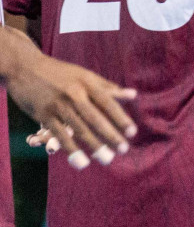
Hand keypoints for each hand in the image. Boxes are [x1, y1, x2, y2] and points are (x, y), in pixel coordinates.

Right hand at [4, 29, 136, 169]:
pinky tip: (80, 159)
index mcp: (87, 83)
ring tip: (106, 158)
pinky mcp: (43, 114)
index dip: (120, 118)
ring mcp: (58, 105)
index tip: (132, 132)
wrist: (25, 68)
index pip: (108, 103)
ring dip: (93, 145)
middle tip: (123, 150)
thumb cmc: (61, 73)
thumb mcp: (86, 75)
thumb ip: (108, 88)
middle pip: (95, 118)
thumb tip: (134, 95)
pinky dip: (70, 148)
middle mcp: (74, 94)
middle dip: (110, 135)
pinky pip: (58, 134)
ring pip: (78, 128)